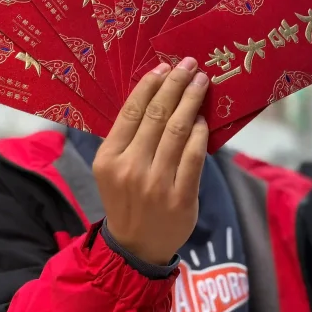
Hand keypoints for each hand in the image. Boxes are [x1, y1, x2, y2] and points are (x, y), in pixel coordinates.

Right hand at [93, 57, 209, 265]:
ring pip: (178, 131)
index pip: (131, 112)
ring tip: (201, 82)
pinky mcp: (181, 197)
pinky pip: (194, 156)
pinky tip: (203, 118)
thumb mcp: (111, 170)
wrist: (136, 247)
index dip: (150, 86)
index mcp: (108, 158)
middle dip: (175, 84)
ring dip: (192, 101)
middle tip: (189, 64)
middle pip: (157, 116)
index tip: (163, 67)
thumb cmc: (125, 200)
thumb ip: (127, 138)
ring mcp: (157, 183)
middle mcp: (131, 168)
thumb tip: (155, 96)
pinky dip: (200, 133)